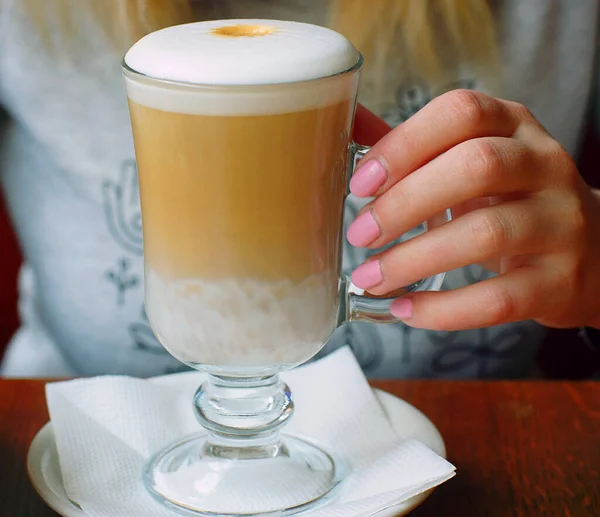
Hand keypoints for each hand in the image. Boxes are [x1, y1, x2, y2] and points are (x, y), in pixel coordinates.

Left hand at [348, 91, 599, 330]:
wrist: (591, 253)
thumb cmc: (511, 201)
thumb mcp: (473, 158)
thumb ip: (415, 147)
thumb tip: (347, 123)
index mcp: (514, 126)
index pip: (461, 113)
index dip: (404, 144)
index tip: (360, 183)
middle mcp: (545, 165)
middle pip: (475, 167)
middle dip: (404, 203)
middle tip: (360, 234)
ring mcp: (560, 223)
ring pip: (485, 234)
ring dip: (414, 259)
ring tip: (371, 277)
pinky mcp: (560, 281)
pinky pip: (498, 299)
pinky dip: (443, 309)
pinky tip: (405, 309)